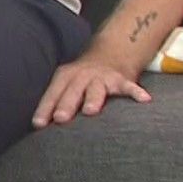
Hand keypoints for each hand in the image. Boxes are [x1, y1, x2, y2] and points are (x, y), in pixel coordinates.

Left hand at [32, 54, 150, 127]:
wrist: (109, 54)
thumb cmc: (82, 79)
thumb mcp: (67, 84)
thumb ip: (56, 102)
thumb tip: (38, 126)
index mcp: (65, 77)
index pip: (53, 93)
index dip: (45, 108)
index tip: (38, 124)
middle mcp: (82, 76)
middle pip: (72, 91)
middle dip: (66, 104)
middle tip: (60, 118)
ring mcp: (102, 77)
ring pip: (96, 89)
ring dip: (93, 99)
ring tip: (90, 111)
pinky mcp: (121, 79)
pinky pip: (129, 87)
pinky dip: (136, 92)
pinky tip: (144, 100)